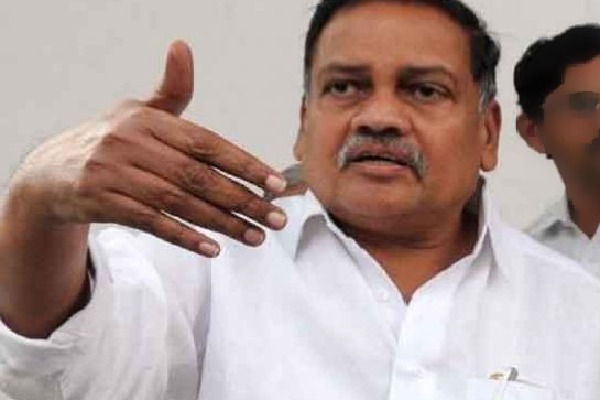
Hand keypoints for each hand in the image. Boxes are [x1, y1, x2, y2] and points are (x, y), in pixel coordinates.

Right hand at [13, 41, 287, 257]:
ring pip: (180, 203)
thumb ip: (171, 91)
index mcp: (150, 120)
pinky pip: (151, 223)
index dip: (244, 164)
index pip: (208, 144)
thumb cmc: (111, 138)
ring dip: (222, 223)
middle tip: (276, 219)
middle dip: (243, 200)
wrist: (53, 171)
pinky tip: (212, 249)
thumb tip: (182, 47)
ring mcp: (116, 173)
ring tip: (255, 237)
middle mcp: (133, 143)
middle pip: (199, 177)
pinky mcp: (102, 202)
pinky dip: (184, 237)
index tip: (276, 185)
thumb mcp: (137, 111)